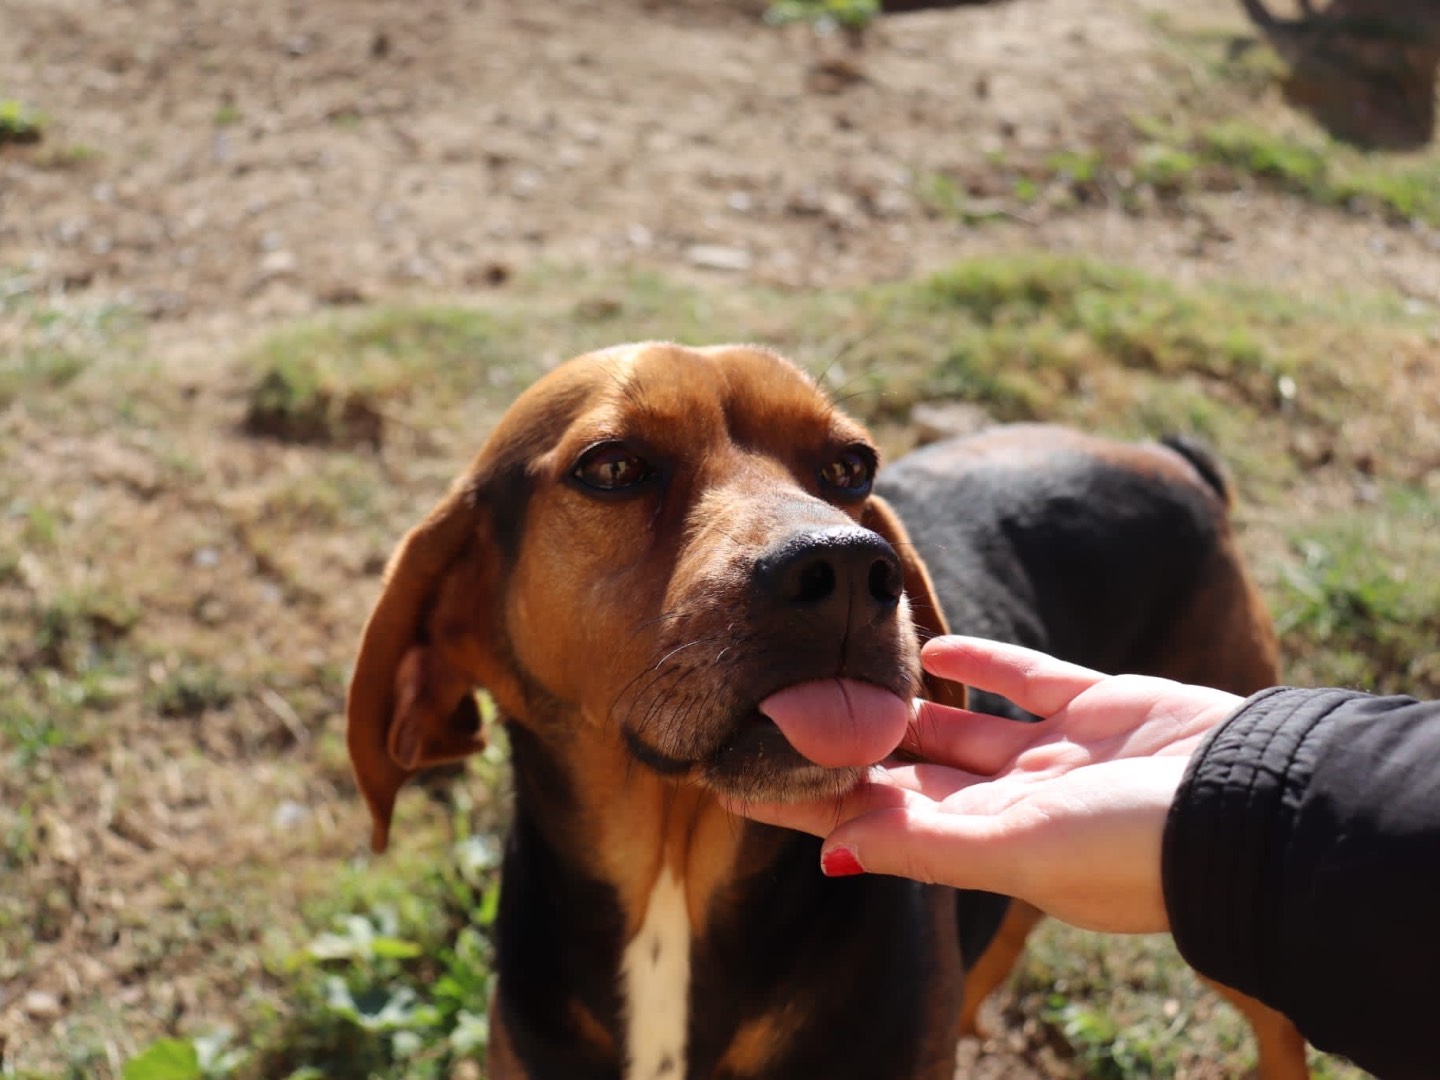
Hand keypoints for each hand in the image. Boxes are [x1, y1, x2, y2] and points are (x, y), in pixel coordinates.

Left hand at [727, 636, 1244, 932]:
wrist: (1251, 804)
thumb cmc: (1131, 845)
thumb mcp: (1018, 849)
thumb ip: (925, 845)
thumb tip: (830, 856)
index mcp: (987, 844)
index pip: (875, 819)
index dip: (811, 801)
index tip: (739, 778)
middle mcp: (1013, 803)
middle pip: (907, 770)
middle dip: (846, 745)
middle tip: (778, 706)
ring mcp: (1056, 755)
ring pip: (961, 723)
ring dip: (904, 700)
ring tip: (839, 670)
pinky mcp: (1098, 707)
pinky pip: (1025, 679)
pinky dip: (983, 659)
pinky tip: (933, 636)